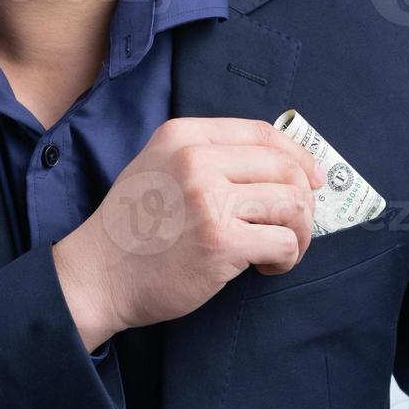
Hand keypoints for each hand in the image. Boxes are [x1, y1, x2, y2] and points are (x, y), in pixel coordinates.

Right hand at [52, 117, 324, 350]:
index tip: (311, 179)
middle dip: (303, 200)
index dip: (298, 156)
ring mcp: (209, 201)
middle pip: (285, 168)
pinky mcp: (220, 242)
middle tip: (294, 226)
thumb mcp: (158, 166)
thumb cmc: (133, 227)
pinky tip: (266, 267)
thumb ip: (206, 156)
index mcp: (184, 136)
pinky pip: (283, 242)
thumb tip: (278, 161)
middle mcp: (197, 161)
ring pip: (292, 204)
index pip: (263, 133)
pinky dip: (287, 258)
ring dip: (299, 232)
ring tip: (280, 249)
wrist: (96, 275)